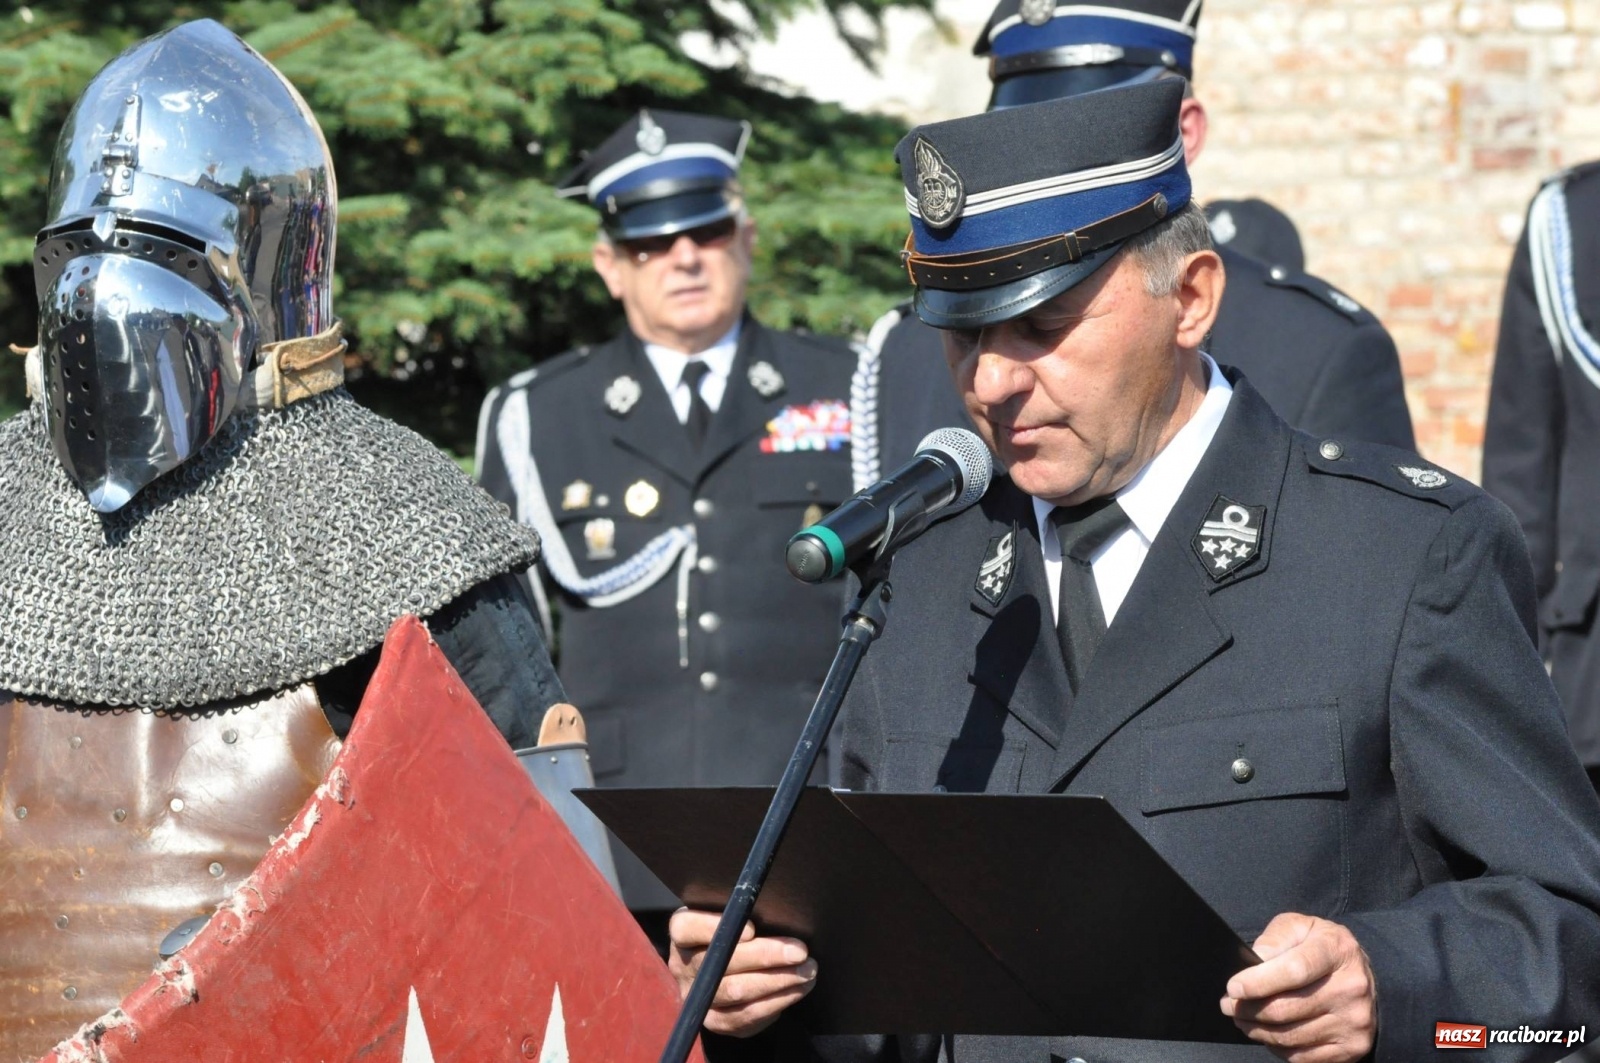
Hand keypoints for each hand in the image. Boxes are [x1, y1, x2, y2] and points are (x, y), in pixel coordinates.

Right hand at [666, 908, 817, 1037]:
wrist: (733, 969)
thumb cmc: (738, 932)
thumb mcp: (732, 917)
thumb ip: (742, 912)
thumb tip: (778, 908)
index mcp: (683, 934)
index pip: (685, 927)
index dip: (713, 927)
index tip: (752, 928)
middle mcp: (683, 967)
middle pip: (719, 963)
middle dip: (765, 956)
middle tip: (800, 951)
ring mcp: (697, 998)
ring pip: (736, 991)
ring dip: (778, 981)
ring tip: (807, 971)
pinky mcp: (715, 1021)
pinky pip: (745, 1017)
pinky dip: (776, 1002)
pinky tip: (798, 989)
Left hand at [1221, 913, 1376, 1062]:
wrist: (1361, 976)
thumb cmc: (1320, 947)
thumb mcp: (1300, 927)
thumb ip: (1276, 938)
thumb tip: (1255, 960)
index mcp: (1337, 950)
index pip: (1294, 970)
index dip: (1258, 982)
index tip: (1233, 988)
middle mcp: (1352, 987)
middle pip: (1287, 1008)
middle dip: (1248, 1009)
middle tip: (1228, 1005)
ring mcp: (1355, 1021)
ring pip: (1290, 1036)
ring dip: (1257, 1030)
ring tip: (1242, 1019)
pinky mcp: (1353, 1047)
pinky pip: (1303, 1056)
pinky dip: (1277, 1048)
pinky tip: (1267, 1034)